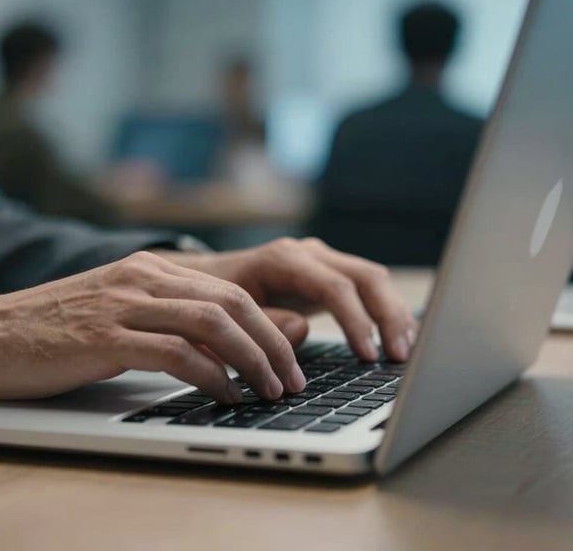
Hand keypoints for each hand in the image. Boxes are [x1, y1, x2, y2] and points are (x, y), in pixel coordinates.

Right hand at [0, 252, 306, 406]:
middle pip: (232, 302)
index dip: (269, 325)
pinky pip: (175, 352)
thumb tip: (229, 345)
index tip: (289, 359)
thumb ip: (170, 322)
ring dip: (252, 359)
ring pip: (212, 322)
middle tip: (291, 380)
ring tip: (269, 391)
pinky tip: (224, 395)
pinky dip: (210, 376)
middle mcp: (142, 277)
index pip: (229, 290)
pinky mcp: (104, 336)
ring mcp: (123, 303)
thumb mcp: (118, 316)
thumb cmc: (51, 332)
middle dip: (273, 343)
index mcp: (149, 269)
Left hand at [154, 237, 415, 362]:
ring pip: (373, 278)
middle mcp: (308, 254)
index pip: (334, 286)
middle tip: (400, 357)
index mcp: (284, 259)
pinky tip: (397, 337)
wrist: (207, 278)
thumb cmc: (214, 297)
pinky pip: (366, 288)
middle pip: (365, 276)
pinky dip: (385, 311)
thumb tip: (303, 328)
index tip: (368, 356)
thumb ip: (264, 321)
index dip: (356, 321)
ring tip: (405, 351)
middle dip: (388, 316)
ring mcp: (321, 261)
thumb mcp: (229, 312)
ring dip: (393, 314)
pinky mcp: (328, 275)